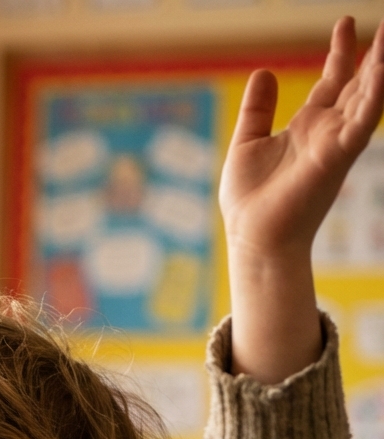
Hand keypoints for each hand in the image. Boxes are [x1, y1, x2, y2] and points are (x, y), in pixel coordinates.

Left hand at [221, 17, 383, 259]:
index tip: (345, 23)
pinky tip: (380, 69)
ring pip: (367, 97)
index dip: (341, 53)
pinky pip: (362, 121)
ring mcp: (335, 143)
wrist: (253, 237)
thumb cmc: (250, 200)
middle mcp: (328, 132)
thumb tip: (263, 71)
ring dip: (381, 68)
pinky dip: (374, 95)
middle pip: (358, 84)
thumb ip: (258, 110)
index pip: (333, 82)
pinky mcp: (336, 156)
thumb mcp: (247, 143)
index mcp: (308, 127)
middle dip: (373, 54)